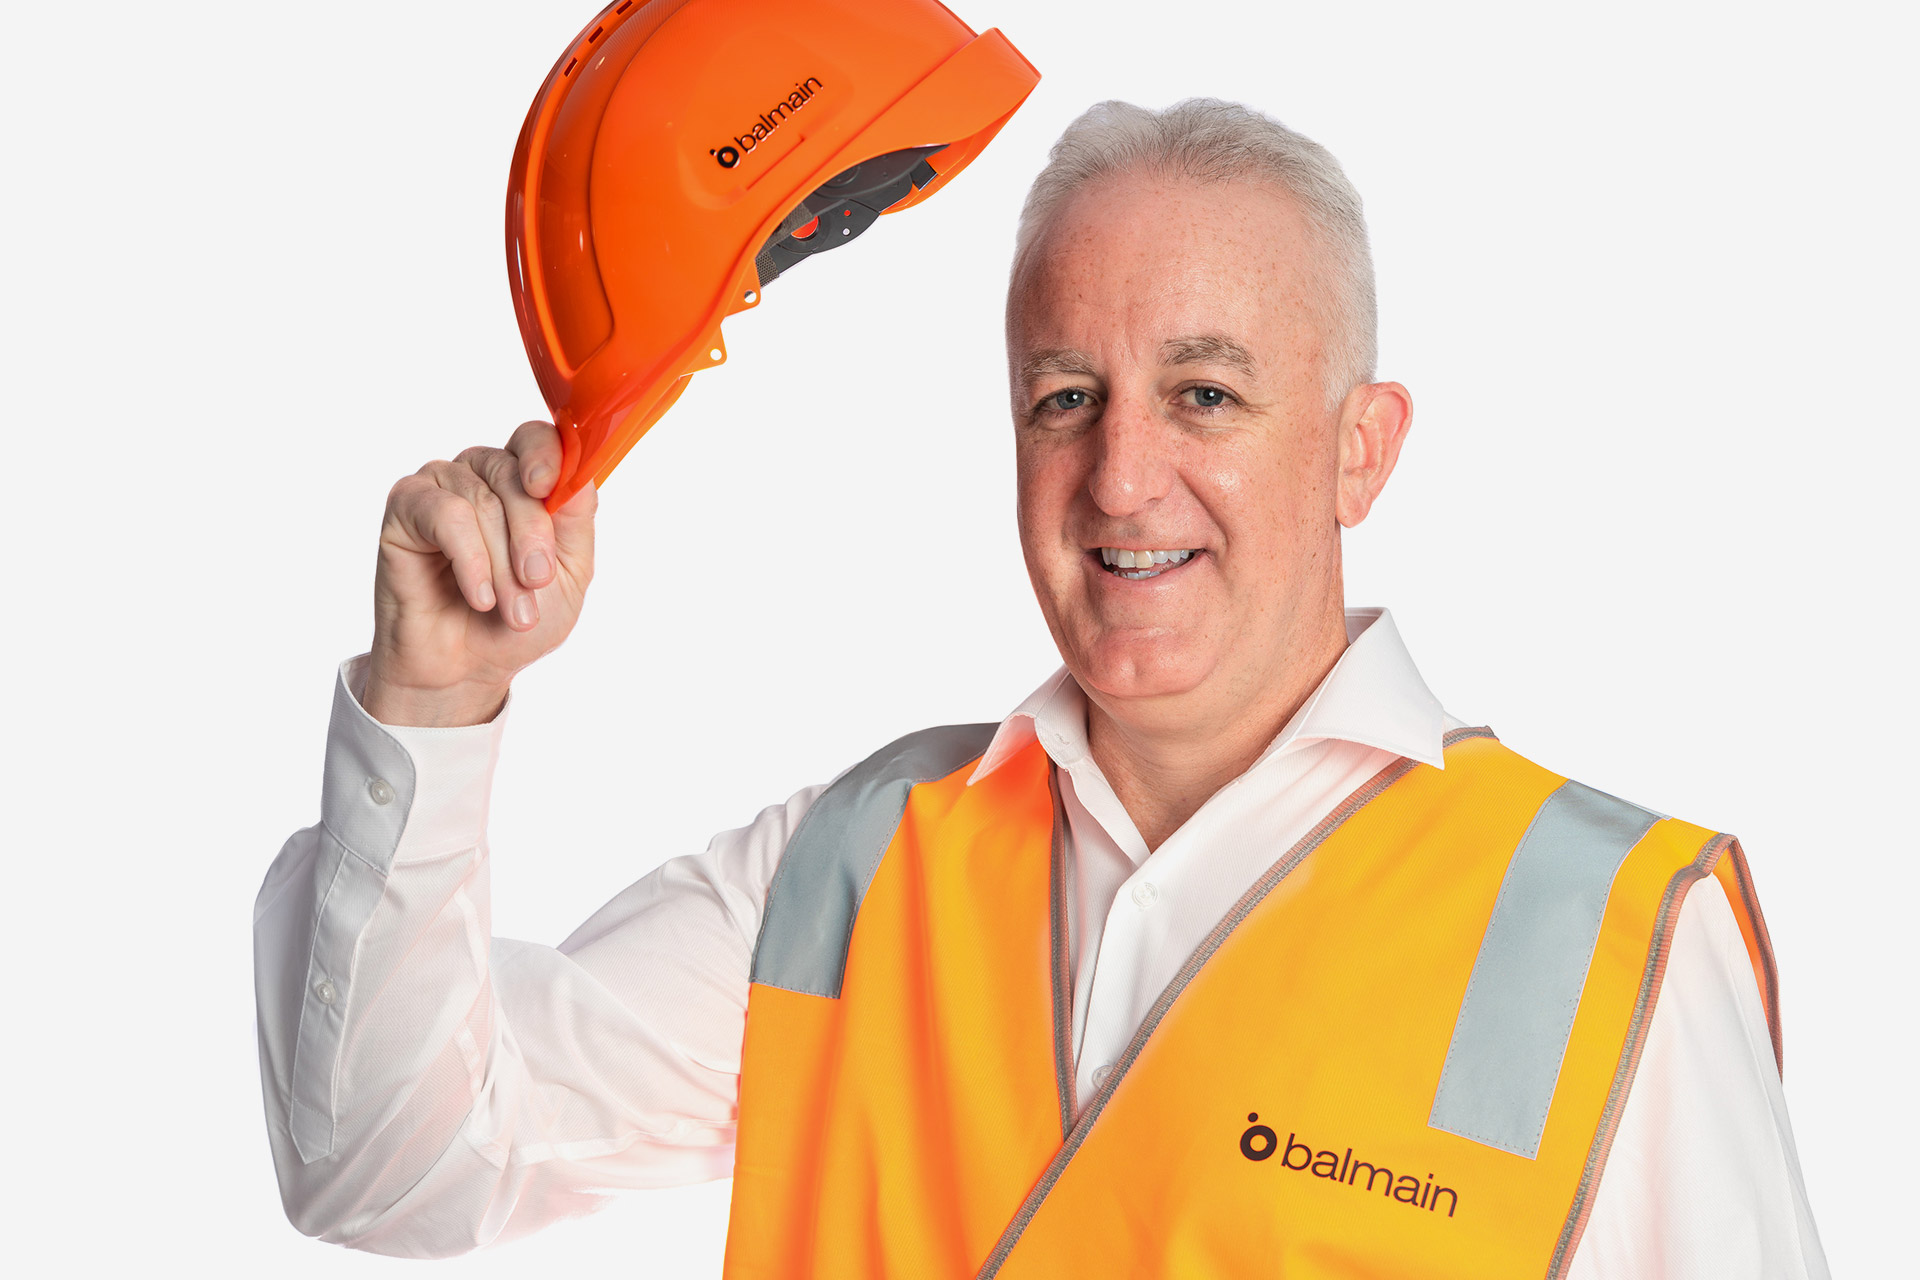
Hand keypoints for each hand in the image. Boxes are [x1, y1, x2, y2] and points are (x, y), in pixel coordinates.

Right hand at [362, 422, 595, 725]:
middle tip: (536, 582)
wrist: (466, 668)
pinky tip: (479, 596)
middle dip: (531, 536)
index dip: (545, 455)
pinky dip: (469, 559)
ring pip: (481, 501)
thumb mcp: (568, 574)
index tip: (547, 487)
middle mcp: (482, 473)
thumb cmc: (516, 617)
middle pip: (514, 474)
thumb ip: (575, 522)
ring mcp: (441, 485)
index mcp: (524, 479)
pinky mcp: (405, 507)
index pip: (537, 439)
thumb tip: (579, 475)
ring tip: (511, 608)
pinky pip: (444, 515)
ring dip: (502, 564)